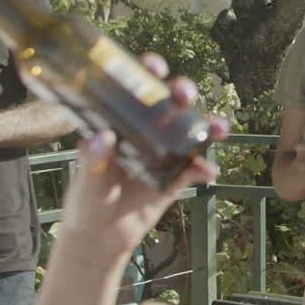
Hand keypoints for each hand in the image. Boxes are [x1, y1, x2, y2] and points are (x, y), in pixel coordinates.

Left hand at [59, 53, 227, 256]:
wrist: (100, 238)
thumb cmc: (87, 200)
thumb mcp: (86, 179)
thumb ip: (93, 160)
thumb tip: (103, 137)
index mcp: (121, 123)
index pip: (135, 88)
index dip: (147, 71)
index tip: (154, 66)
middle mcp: (146, 132)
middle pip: (170, 102)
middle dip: (182, 91)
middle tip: (183, 96)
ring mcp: (165, 153)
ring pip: (191, 131)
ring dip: (208, 125)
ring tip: (218, 128)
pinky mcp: (176, 178)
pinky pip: (195, 170)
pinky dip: (205, 169)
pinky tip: (209, 172)